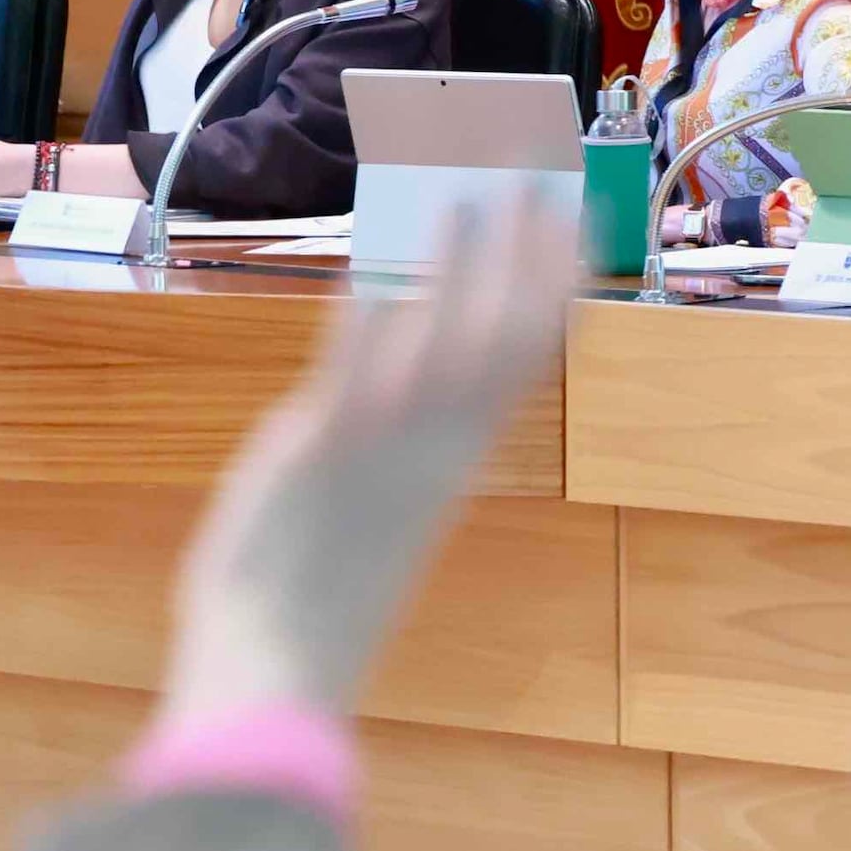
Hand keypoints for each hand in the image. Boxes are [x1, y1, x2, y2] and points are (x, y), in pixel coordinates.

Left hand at [158, 196, 567, 729]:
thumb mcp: (377, 511)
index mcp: (454, 463)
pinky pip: (356, 370)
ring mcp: (385, 446)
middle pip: (505, 336)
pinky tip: (375, 267)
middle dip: (526, 257)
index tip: (568, 227)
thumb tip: (399, 372)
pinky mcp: (322, 450)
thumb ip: (393, 444)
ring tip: (473, 196)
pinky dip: (369, 316)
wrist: (282, 665)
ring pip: (447, 340)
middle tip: (540, 186)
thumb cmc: (315, 602)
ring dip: (463, 265)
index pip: (522, 358)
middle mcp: (436, 448)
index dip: (549, 289)